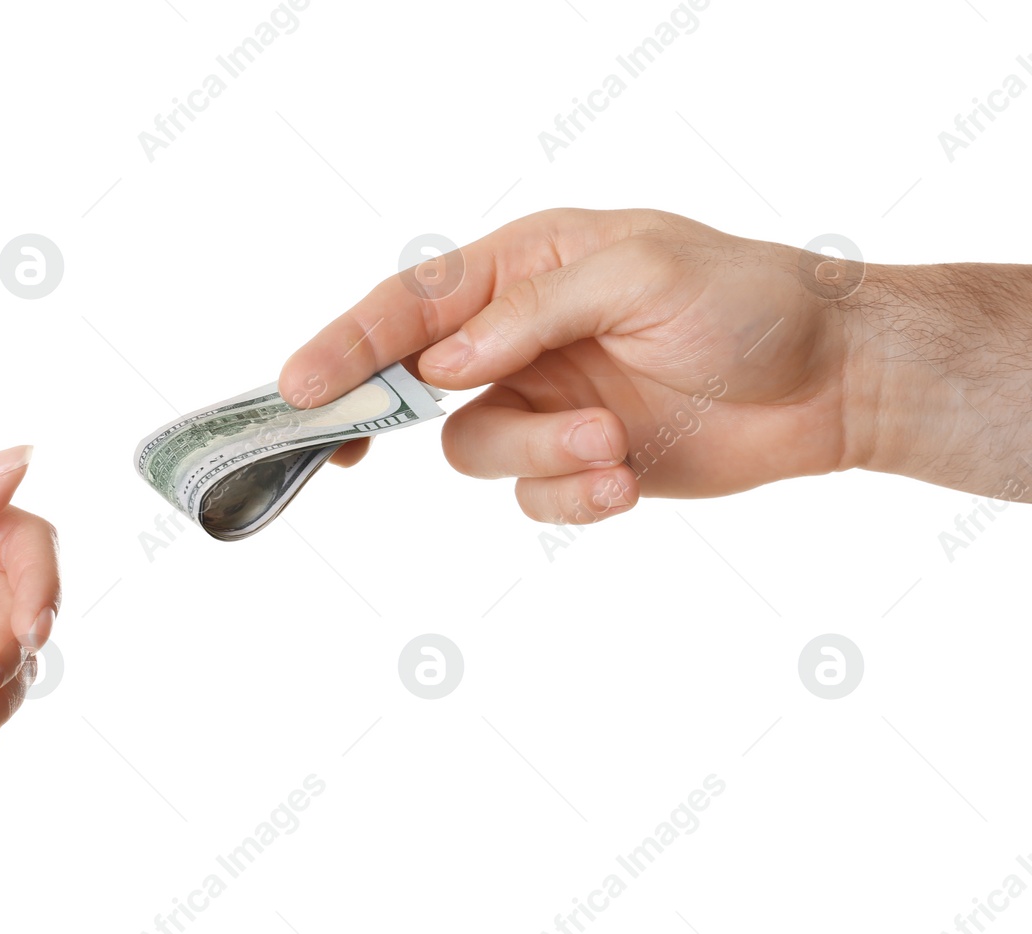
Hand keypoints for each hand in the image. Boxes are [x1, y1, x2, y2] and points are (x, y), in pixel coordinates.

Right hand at [281, 208, 980, 522]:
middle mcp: (517, 336)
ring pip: (476, 449)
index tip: (298, 387)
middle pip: (411, 382)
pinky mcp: (578, 462)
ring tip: (610, 447)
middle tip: (344, 449)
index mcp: (522, 268)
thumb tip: (442, 367)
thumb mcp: (640, 274)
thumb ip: (530, 315)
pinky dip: (572, 497)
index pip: (412, 304)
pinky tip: (626, 480)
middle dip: (378, 414)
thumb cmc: (745, 301)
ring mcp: (544, 401)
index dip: (348, 343)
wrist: (829, 380)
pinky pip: (534, 496)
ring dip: (537, 455)